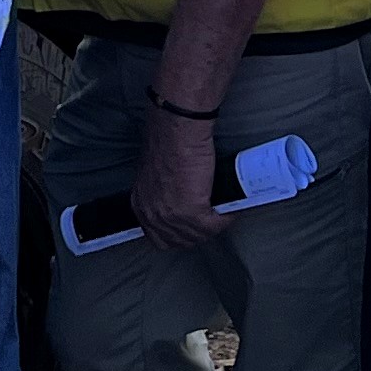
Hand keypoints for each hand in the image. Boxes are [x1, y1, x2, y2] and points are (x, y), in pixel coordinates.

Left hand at [130, 106, 220, 252]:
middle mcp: (152, 215)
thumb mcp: (154, 174)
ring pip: (198, 236)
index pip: (159, 238)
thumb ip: (161, 192)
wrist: (178, 128)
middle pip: (179, 241)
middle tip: (212, 222)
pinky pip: (213, 226)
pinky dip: (224, 220)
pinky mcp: (192, 213)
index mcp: (141, 205)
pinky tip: (229, 211)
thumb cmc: (168, 140)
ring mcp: (171, 217)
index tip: (192, 229)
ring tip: (223, 215)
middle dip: (197, 234)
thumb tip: (178, 200)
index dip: (179, 235)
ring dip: (213, 227)